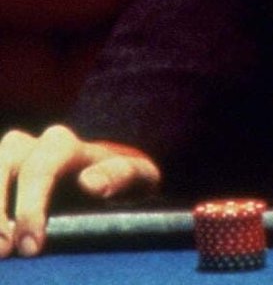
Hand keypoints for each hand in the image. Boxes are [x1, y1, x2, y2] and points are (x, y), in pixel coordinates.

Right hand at [0, 125, 159, 257]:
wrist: (106, 181)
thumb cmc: (122, 181)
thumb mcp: (136, 176)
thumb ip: (121, 175)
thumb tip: (91, 184)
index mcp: (64, 145)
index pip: (40, 169)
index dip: (31, 207)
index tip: (32, 245)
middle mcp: (29, 147)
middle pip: (4, 167)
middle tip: (6, 251)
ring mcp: (7, 161)